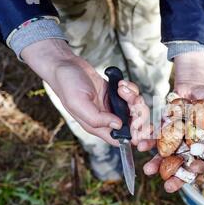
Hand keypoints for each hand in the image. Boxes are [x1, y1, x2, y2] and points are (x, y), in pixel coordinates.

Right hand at [22, 39, 153, 150]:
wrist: (65, 65)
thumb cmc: (67, 85)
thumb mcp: (79, 103)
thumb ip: (97, 118)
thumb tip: (118, 126)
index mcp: (97, 127)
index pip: (121, 139)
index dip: (134, 135)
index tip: (138, 123)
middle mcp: (107, 119)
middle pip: (134, 124)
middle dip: (138, 112)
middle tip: (131, 101)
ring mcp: (113, 106)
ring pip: (136, 109)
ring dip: (134, 98)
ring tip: (121, 88)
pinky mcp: (117, 94)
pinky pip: (133, 95)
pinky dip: (131, 89)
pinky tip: (120, 83)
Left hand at [143, 51, 203, 192]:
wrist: (195, 86)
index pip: (203, 163)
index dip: (198, 169)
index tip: (192, 170)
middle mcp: (190, 149)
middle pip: (183, 166)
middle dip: (175, 177)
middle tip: (167, 186)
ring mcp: (175, 142)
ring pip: (166, 157)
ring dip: (156, 164)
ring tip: (148, 170)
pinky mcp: (163, 133)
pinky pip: (154, 140)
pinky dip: (148, 143)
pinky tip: (141, 146)